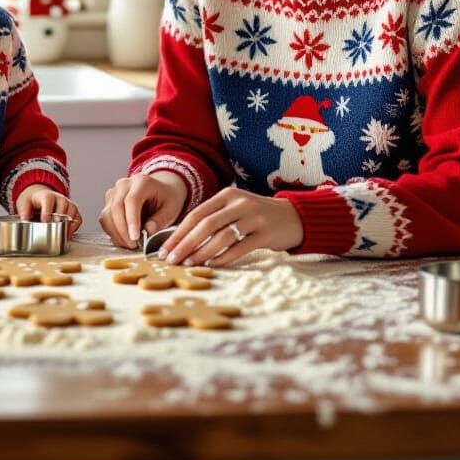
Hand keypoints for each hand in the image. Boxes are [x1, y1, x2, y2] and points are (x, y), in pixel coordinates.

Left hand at [15, 185, 82, 237]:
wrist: (39, 195)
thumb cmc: (32, 200)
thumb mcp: (23, 203)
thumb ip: (24, 212)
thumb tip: (25, 222)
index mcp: (46, 195)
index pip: (48, 200)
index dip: (47, 211)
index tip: (45, 221)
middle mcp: (59, 198)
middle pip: (63, 205)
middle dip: (60, 218)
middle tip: (56, 230)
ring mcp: (68, 204)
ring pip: (73, 211)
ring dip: (69, 223)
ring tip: (63, 235)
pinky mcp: (73, 211)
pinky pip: (78, 218)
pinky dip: (75, 226)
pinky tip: (69, 234)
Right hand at [98, 172, 187, 248]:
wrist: (162, 188)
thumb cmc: (167, 198)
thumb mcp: (171, 208)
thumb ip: (160, 220)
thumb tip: (148, 231)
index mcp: (142, 181)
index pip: (132, 200)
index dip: (131, 220)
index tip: (135, 238)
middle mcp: (124, 184)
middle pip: (116, 207)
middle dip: (123, 230)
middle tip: (133, 245)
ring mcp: (114, 192)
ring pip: (107, 214)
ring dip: (116, 233)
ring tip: (130, 244)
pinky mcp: (108, 202)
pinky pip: (105, 219)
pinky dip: (112, 232)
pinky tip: (124, 239)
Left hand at [157, 186, 303, 267]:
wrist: (294, 216)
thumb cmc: (257, 216)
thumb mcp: (235, 208)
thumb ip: (214, 218)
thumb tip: (182, 239)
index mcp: (227, 194)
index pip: (197, 213)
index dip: (179, 232)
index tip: (165, 249)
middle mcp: (239, 203)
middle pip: (206, 224)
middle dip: (185, 244)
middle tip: (171, 260)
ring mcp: (254, 217)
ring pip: (222, 236)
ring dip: (202, 252)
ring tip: (189, 264)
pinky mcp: (266, 233)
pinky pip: (240, 247)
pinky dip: (224, 257)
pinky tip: (213, 264)